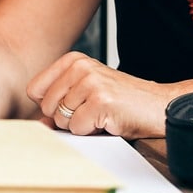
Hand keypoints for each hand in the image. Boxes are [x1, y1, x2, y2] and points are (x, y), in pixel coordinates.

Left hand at [27, 51, 169, 138]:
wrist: (158, 106)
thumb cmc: (122, 102)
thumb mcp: (86, 93)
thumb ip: (59, 103)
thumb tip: (38, 123)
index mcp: (73, 60)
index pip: (34, 89)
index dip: (50, 105)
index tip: (73, 104)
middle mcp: (80, 67)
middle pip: (46, 106)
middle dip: (66, 118)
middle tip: (91, 111)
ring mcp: (90, 83)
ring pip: (61, 119)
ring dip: (80, 125)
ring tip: (101, 115)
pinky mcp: (100, 101)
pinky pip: (77, 128)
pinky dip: (91, 132)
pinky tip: (108, 121)